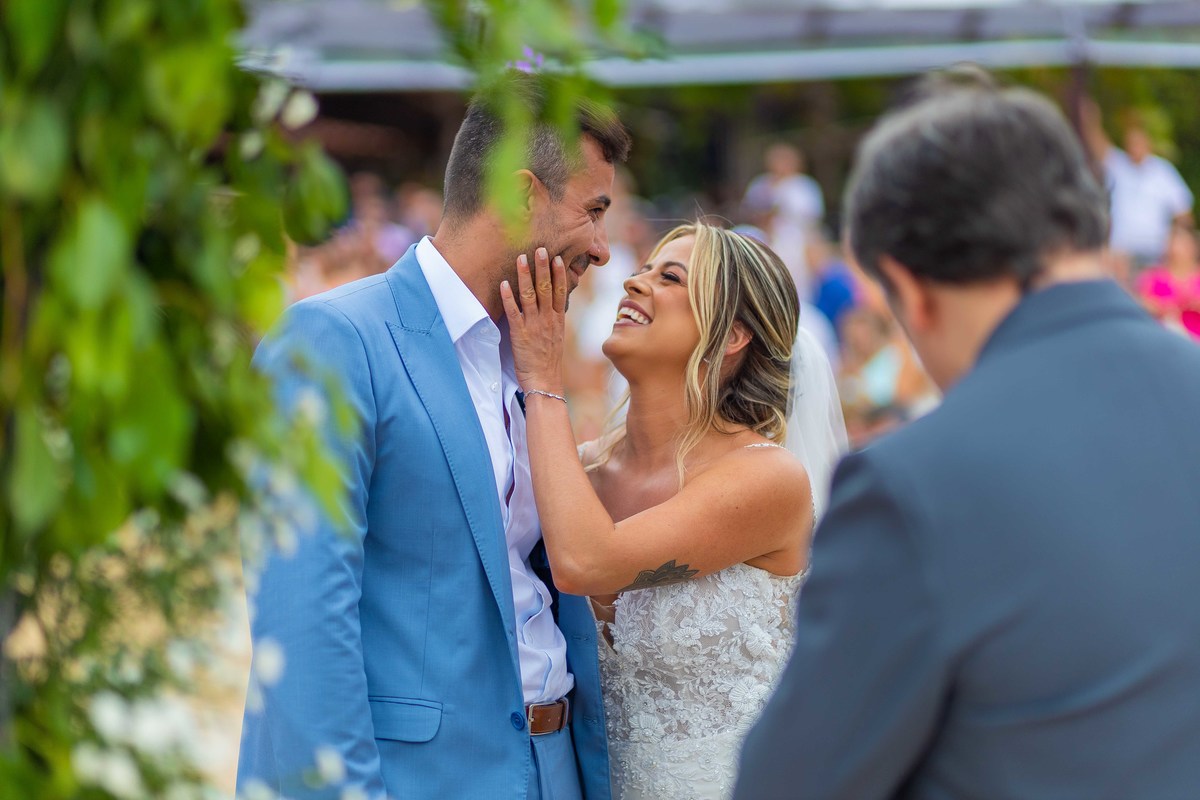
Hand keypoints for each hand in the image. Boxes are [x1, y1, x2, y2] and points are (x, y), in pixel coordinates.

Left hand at [501, 247, 567, 393]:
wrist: (544, 382)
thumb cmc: (548, 361)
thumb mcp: (556, 336)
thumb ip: (553, 319)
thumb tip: (553, 305)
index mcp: (557, 319)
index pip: (560, 291)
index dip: (558, 273)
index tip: (557, 257)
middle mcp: (547, 319)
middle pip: (546, 288)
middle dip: (543, 267)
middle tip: (540, 249)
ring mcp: (534, 325)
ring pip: (529, 296)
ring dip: (525, 276)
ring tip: (521, 258)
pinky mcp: (520, 334)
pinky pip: (513, 312)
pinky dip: (508, 297)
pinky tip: (504, 284)